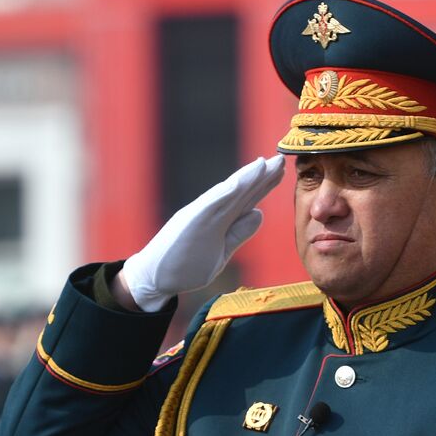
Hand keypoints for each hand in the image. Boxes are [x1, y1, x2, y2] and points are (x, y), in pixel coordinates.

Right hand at [118, 155, 285, 311]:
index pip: (246, 198)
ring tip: (265, 163)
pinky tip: (240, 182)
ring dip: (247, 178)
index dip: (264, 184)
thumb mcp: (221, 251)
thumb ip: (239, 233)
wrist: (154, 276)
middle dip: (262, 176)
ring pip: (229, 194)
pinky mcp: (191, 223)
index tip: (281, 170)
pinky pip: (211, 206)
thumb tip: (259, 213)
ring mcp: (201, 216)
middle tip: (281, 158)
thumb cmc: (185, 264)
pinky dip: (226, 193)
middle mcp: (211, 212)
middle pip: (241, 192)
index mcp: (219, 219)